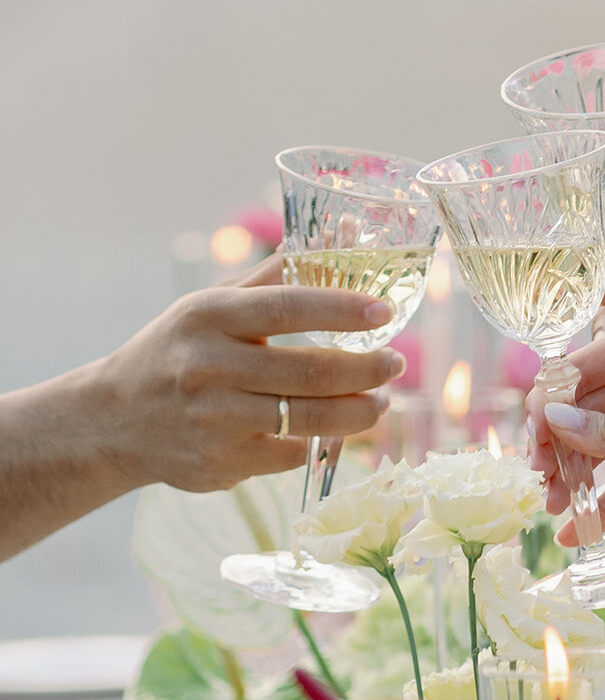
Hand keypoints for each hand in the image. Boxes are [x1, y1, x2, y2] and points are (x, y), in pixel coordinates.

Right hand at [96, 268, 402, 492]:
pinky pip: (290, 454)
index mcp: (209, 316)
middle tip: (395, 363)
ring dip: (358, 412)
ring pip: (308, 418)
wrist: (114, 421)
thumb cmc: (179, 351)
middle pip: (310, 371)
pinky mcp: (222, 464)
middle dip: (366, 369)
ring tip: (380, 401)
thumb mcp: (213, 305)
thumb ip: (277, 274)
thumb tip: (345, 235)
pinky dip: (315, 441)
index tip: (384, 313)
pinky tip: (327, 429)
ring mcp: (215, 420)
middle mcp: (209, 368)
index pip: (287, 306)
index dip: (341, 309)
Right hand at [527, 305, 604, 540]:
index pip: (582, 367)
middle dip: (559, 446)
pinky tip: (581, 529)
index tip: (532, 445)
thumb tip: (550, 423)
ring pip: (604, 444)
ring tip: (553, 510)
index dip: (549, 405)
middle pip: (586, 408)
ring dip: (578, 476)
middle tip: (538, 484)